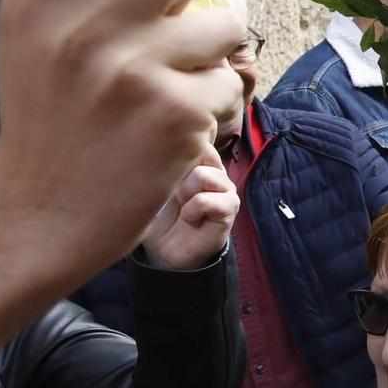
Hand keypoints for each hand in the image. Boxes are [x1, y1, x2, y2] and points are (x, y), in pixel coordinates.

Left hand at [142, 145, 238, 270]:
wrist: (165, 251)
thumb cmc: (159, 215)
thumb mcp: (158, 182)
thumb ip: (167, 161)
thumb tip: (165, 136)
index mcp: (201, 161)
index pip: (199, 135)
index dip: (180, 149)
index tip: (165, 169)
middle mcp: (217, 171)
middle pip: (200, 152)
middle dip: (178, 173)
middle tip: (173, 194)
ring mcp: (227, 188)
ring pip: (203, 175)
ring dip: (185, 194)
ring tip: (182, 208)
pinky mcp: (229, 208)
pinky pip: (206, 200)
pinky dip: (192, 211)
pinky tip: (190, 219)